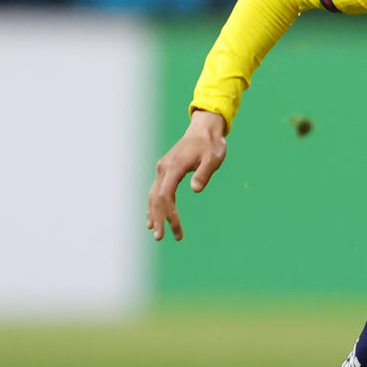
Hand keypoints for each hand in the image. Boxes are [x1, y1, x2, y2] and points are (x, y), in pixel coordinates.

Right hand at [146, 109, 227, 240]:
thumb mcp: (213, 158)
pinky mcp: (165, 170)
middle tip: (160, 238)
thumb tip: (195, 189)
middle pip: (156, 198)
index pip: (166, 195)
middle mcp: (164, 168)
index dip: (169, 214)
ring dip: (154, 214)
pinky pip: (156, 190)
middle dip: (158, 218)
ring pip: (153, 195)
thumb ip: (204, 173)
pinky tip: (152, 217)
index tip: (176, 229)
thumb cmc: (211, 144)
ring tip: (156, 232)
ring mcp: (163, 168)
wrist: (204, 129)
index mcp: (174, 166)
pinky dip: (154, 205)